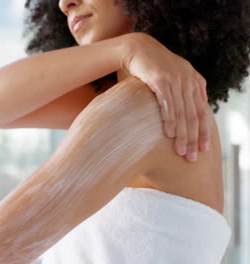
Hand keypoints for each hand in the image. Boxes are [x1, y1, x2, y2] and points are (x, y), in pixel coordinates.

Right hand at [123, 32, 208, 162]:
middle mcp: (188, 80)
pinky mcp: (160, 79)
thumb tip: (194, 107)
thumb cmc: (152, 66)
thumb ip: (185, 90)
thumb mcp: (172, 77)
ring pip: (182, 112)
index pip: (202, 112)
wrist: (136, 48)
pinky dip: (169, 119)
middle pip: (194, 115)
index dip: (204, 132)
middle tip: (191, 157)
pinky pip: (167, 103)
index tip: (203, 150)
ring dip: (182, 134)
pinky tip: (168, 133)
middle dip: (193, 139)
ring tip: (180, 151)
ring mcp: (175, 79)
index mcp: (194, 81)